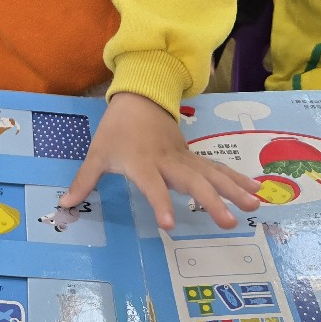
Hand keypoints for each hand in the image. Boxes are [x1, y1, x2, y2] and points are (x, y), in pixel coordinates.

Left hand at [58, 92, 259, 230]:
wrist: (140, 97)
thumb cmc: (117, 129)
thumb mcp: (98, 153)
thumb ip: (85, 180)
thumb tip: (64, 205)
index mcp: (143, 162)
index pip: (152, 185)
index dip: (160, 203)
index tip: (170, 224)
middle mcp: (168, 161)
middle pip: (192, 181)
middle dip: (211, 202)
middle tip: (228, 222)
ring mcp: (185, 158)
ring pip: (212, 174)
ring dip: (233, 190)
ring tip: (254, 206)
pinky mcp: (194, 158)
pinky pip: (218, 170)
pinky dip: (237, 180)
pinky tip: (256, 191)